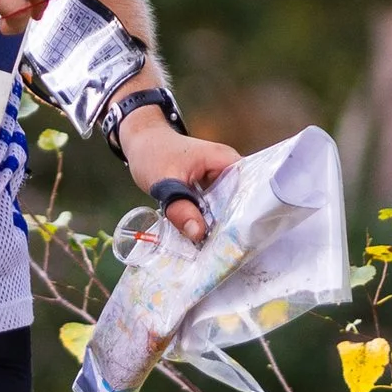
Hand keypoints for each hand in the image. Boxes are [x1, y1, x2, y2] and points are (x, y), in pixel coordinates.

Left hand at [116, 114, 240, 242]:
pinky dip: (211, 221)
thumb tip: (198, 233)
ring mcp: (220, 179)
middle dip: (235, 224)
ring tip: (219, 248)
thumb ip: (180, 207)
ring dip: (222, 225)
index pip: (250, 187)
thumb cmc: (152, 153)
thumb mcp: (163, 182)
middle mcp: (228, 169)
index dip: (249, 212)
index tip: (244, 237)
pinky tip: (207, 238)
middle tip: (230, 249)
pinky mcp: (210, 188)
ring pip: (228, 207)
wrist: (140, 142)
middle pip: (241, 201)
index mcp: (225, 160)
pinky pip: (216, 207)